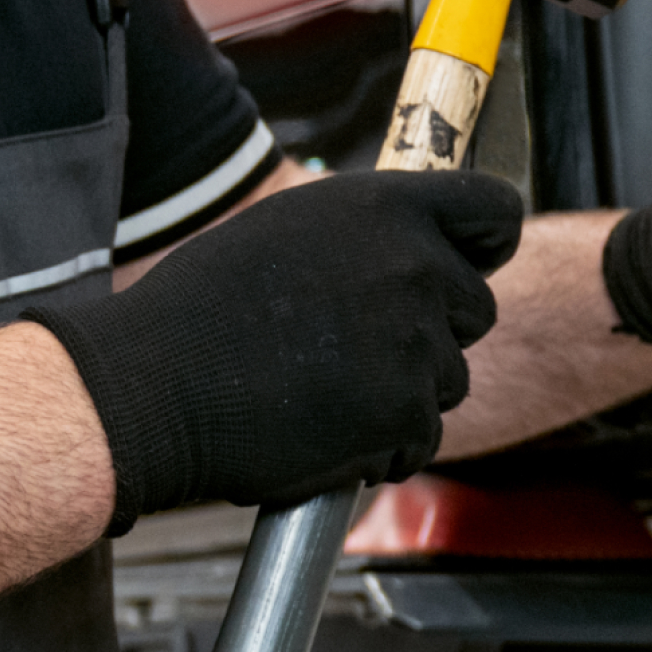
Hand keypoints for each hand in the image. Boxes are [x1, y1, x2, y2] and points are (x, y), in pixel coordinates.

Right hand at [29, 170, 524, 530]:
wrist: (156, 383)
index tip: (473, 263)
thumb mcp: (291, 230)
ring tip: (328, 390)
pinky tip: (327, 429)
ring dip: (406, 391)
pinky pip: (425, 435)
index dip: (487, 243)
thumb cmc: (205, 307)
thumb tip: (412, 249)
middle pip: (478, 306)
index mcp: (386, 207)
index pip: (495, 211)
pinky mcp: (405, 412)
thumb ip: (366, 235)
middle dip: (435, 331)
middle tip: (362, 348)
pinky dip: (387, 444)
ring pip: (451, 377)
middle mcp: (414, 265)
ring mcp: (415, 342)